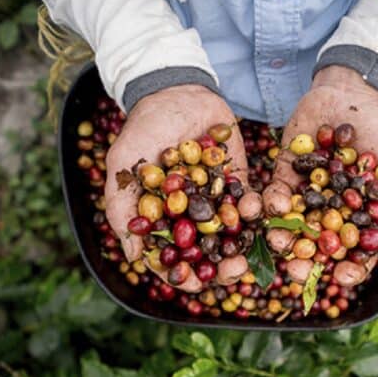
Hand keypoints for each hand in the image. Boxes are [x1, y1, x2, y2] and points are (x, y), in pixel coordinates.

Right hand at [104, 85, 248, 264]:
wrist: (175, 92)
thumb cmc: (142, 129)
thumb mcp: (123, 165)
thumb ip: (122, 208)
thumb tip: (134, 256)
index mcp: (163, 219)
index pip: (173, 257)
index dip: (183, 275)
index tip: (195, 284)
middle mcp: (191, 216)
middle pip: (208, 253)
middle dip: (222, 268)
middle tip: (234, 272)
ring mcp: (216, 199)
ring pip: (232, 235)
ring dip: (243, 249)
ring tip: (250, 256)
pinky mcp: (238, 181)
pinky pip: (249, 202)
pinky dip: (255, 211)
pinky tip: (255, 212)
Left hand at [265, 66, 377, 264]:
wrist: (355, 92)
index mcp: (360, 219)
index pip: (354, 254)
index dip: (349, 270)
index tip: (341, 276)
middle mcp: (332, 213)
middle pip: (317, 249)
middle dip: (306, 263)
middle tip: (296, 272)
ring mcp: (307, 195)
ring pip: (292, 227)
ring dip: (283, 238)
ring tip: (278, 242)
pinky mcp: (285, 174)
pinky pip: (275, 195)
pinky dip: (273, 203)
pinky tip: (275, 205)